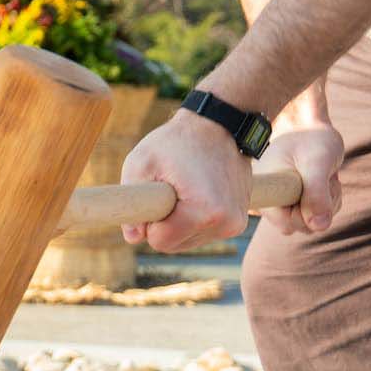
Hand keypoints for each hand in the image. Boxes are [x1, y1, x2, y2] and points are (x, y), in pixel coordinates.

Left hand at [118, 108, 251, 251]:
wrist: (219, 125)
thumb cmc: (177, 142)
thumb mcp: (141, 163)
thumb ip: (131, 202)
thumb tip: (132, 237)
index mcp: (206, 212)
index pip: (161, 242)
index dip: (149, 222)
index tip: (155, 196)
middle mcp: (227, 224)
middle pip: (175, 245)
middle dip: (164, 223)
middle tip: (168, 190)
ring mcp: (236, 224)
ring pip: (188, 240)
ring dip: (178, 221)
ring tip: (184, 188)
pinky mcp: (238, 221)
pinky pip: (202, 232)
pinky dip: (192, 219)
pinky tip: (195, 192)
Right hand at [255, 124, 343, 235]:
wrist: (314, 126)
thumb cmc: (312, 139)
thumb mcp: (316, 163)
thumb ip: (316, 193)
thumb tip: (319, 227)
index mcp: (267, 187)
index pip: (283, 222)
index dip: (303, 214)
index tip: (313, 190)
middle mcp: (271, 196)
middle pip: (300, 225)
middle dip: (321, 207)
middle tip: (326, 181)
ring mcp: (284, 199)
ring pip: (312, 221)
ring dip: (328, 203)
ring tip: (327, 177)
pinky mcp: (296, 199)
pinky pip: (318, 215)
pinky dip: (330, 201)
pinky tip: (327, 181)